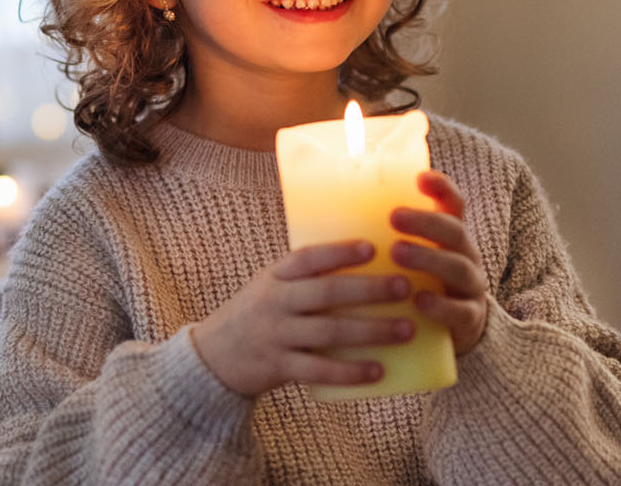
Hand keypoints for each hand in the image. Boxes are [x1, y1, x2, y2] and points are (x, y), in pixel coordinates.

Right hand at [190, 240, 415, 397]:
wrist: (214, 356)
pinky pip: (319, 370)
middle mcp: (274, 302)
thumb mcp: (270, 286)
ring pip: (329, 332)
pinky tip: (378, 371)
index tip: (372, 248)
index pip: (307, 258)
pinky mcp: (279, 366)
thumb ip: (304, 278)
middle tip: (404, 287)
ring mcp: (276, 335)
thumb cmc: (256, 315)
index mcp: (274, 277)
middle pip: (326, 293)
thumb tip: (366, 266)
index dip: (339, 252)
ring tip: (406, 329)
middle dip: (369, 289)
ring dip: (371, 331)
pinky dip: (350, 372)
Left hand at [389, 170, 488, 354]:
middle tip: (394, 217)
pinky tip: (419, 301)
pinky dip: (441, 306)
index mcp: (448, 236)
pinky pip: (461, 311)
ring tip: (397, 253)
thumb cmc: (411, 284)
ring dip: (428, 258)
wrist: (447, 332)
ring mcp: (471, 287)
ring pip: (458, 267)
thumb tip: (318, 212)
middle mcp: (465, 255)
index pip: (452, 204)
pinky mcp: (470, 319)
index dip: (441, 187)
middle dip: (425, 222)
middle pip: (454, 231)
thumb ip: (376, 236)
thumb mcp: (400, 257)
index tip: (419, 176)